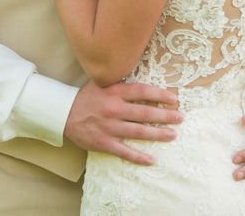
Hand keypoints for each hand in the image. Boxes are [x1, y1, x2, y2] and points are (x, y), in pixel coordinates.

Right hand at [64, 81, 183, 165]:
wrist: (64, 114)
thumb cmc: (87, 98)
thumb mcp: (103, 85)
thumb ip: (123, 86)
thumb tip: (146, 87)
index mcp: (115, 93)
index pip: (143, 91)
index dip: (160, 94)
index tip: (173, 99)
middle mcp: (114, 109)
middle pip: (146, 113)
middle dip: (166, 116)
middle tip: (180, 117)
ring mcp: (110, 128)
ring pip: (139, 132)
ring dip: (158, 134)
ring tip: (173, 135)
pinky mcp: (105, 143)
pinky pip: (125, 152)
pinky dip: (139, 157)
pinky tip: (151, 160)